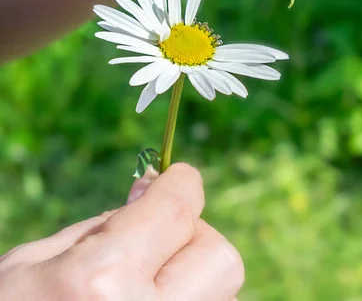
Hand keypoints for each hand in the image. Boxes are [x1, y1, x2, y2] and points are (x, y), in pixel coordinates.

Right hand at [0, 164, 242, 300]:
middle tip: (154, 240)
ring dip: (195, 271)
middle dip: (194, 235)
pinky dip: (190, 295)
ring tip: (145, 280)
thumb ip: (106, 223)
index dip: (182, 184)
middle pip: (218, 255)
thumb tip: (153, 186)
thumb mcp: (35, 262)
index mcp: (105, 280)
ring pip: (222, 288)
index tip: (177, 177)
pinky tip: (148, 298)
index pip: (177, 211)